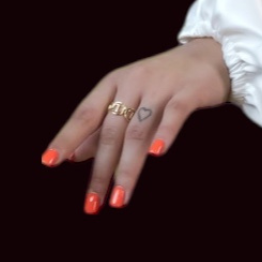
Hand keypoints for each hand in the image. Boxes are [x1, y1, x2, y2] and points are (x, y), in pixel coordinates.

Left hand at [41, 38, 231, 211]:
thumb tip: (74, 156)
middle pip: (111, 132)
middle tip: (94, 203)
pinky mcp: (188, 92)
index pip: (84, 115)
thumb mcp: (129, 99)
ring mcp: (160, 87)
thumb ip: (102, 127)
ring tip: (120, 197)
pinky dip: (165, 133)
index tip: (49, 162)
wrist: (212, 57)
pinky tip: (157, 154)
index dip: (67, 138)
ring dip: (128, 166)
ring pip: (138, 131)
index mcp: (113, 85)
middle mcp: (132, 84)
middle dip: (101, 170)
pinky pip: (174, 114)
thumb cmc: (165, 81)